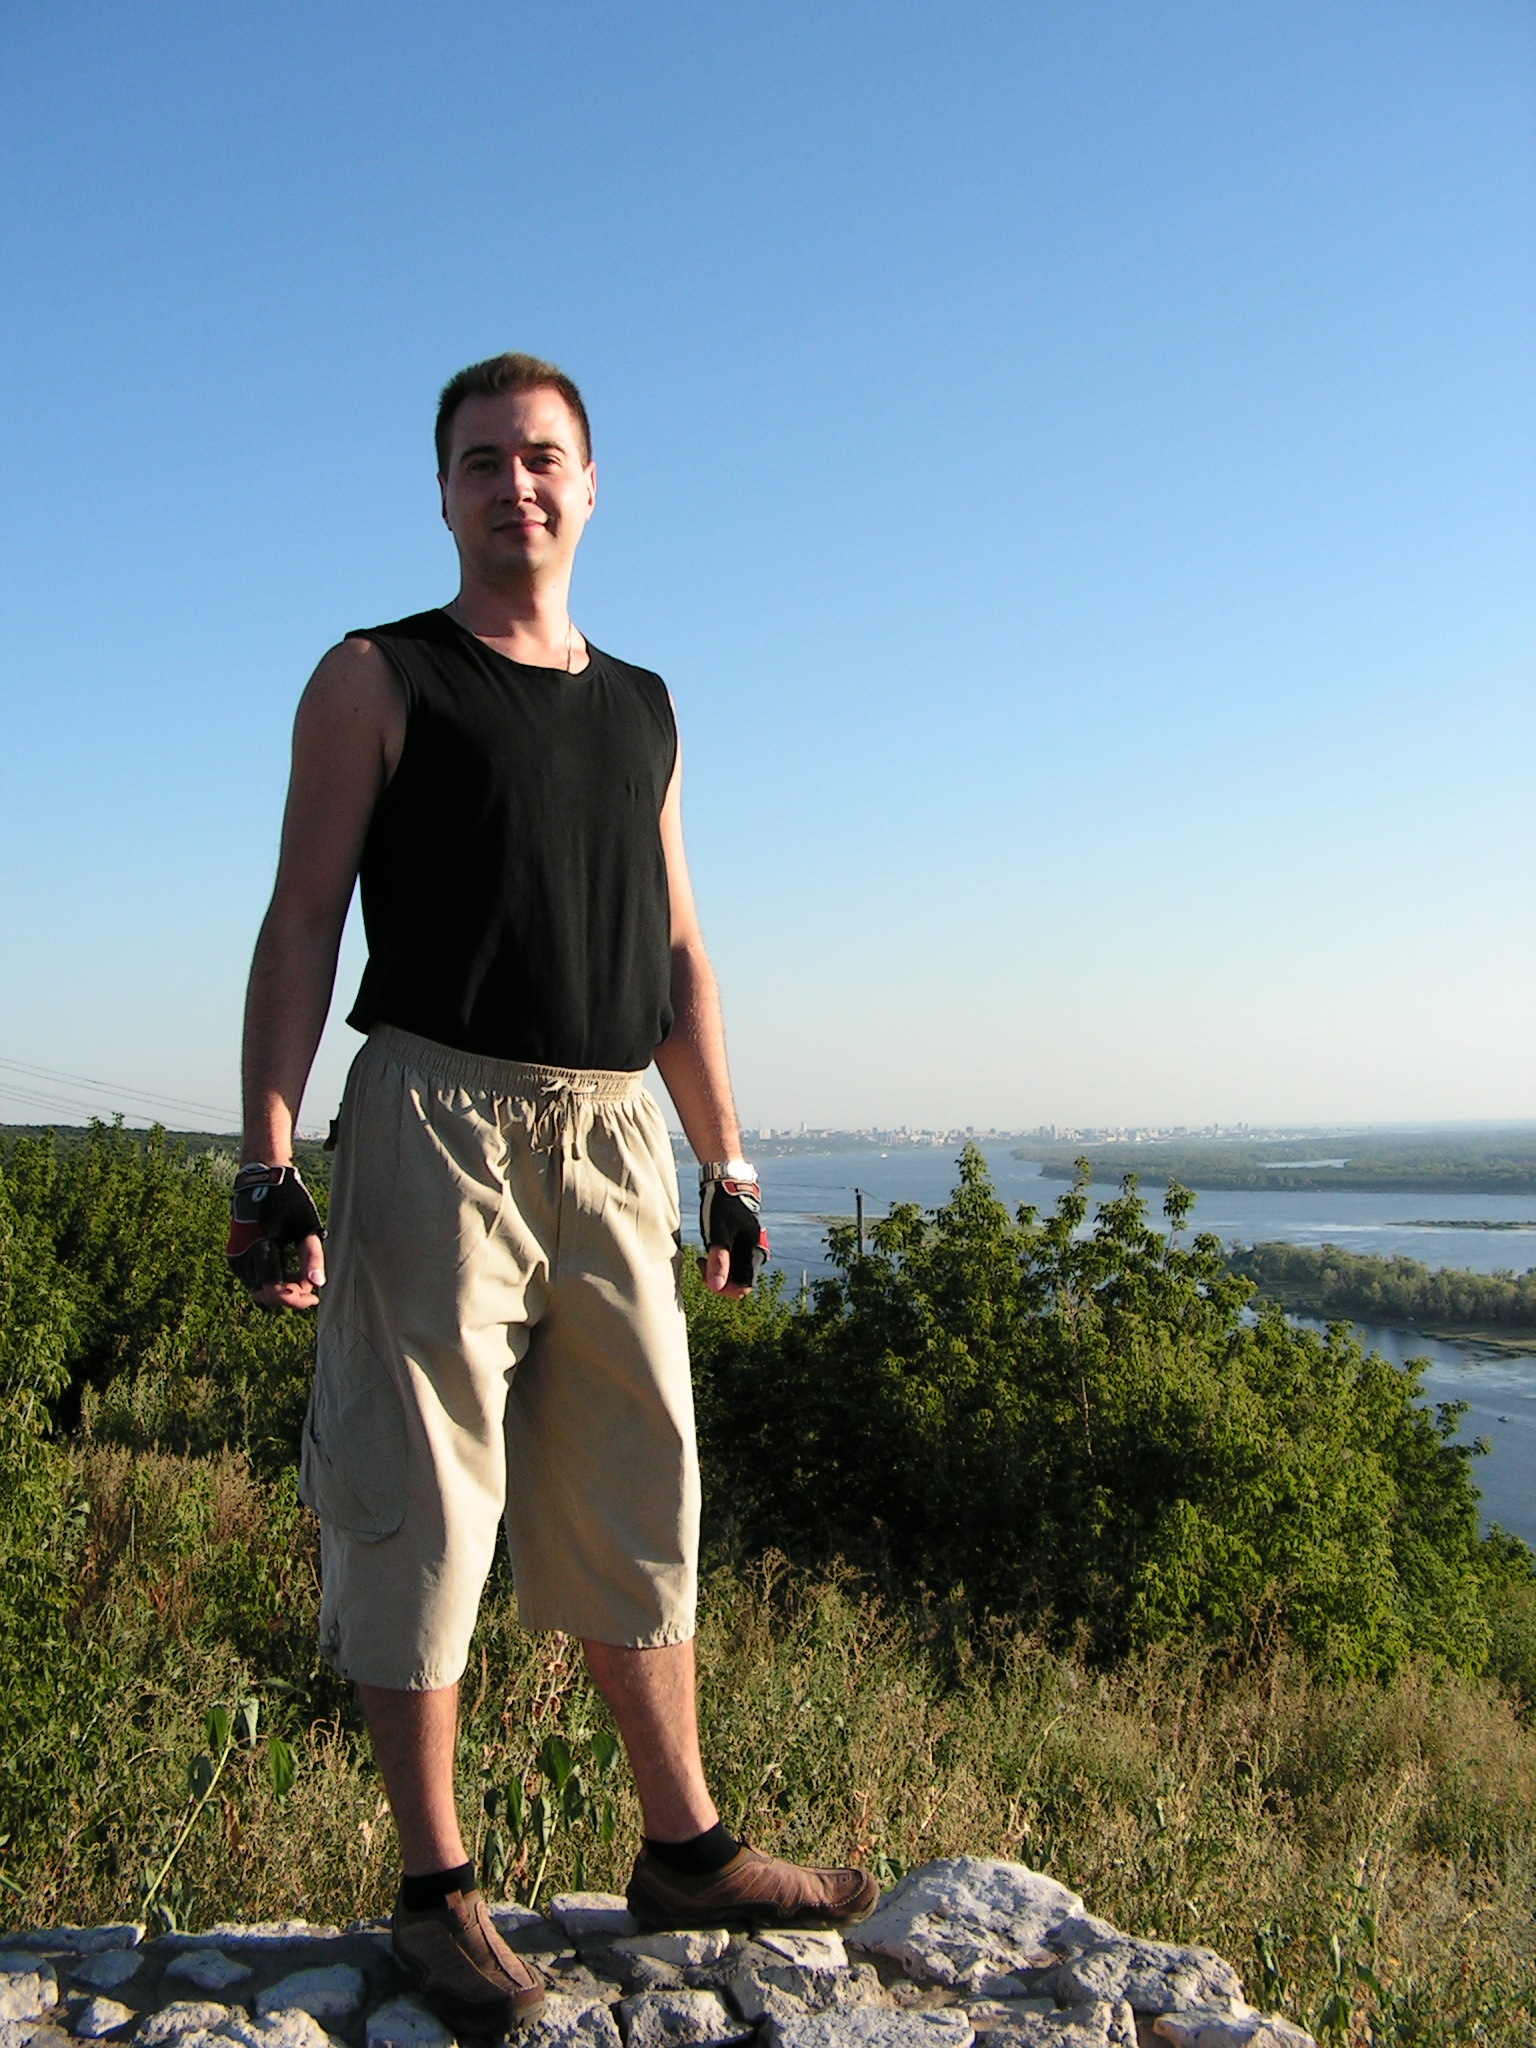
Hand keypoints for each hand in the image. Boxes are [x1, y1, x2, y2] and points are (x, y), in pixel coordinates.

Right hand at [227, 1163, 326, 1311]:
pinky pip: (252, 1278)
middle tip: (310, 1283)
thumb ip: (312, 1256)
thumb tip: (319, 1284)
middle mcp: (242, 1254)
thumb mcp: (306, 1225)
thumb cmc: (290, 1199)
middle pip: (265, 1294)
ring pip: (257, 1289)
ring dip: (280, 1289)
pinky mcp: (236, 1254)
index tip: (314, 1296)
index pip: (274, 1291)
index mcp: (259, 1247)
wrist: (263, 1178)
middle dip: (290, 1295)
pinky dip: (270, 1280)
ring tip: (300, 1273)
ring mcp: (236, 1255)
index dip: (295, 1300)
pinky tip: (287, 1268)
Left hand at [699, 1173, 767, 1294]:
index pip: (744, 1287)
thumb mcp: (717, 1233)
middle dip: (719, 1278)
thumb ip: (718, 1261)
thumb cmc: (722, 1207)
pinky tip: (710, 1247)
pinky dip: (721, 1259)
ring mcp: (751, 1246)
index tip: (707, 1277)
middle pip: (739, 1280)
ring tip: (704, 1255)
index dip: (725, 1290)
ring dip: (719, 1268)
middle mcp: (756, 1251)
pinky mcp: (744, 1240)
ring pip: (735, 1270)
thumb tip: (717, 1286)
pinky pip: (734, 1259)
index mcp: (753, 1252)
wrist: (727, 1183)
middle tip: (702, 1263)